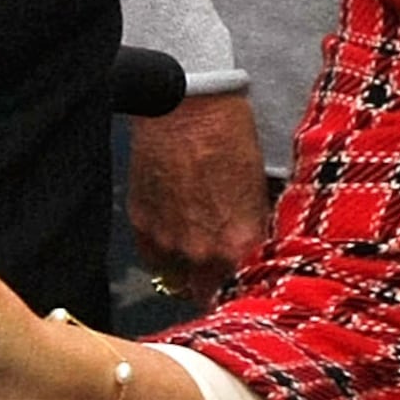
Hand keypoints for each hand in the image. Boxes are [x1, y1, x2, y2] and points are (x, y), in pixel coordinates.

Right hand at [127, 93, 270, 301]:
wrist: (186, 107)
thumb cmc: (229, 135)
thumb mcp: (258, 187)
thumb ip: (253, 229)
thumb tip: (253, 249)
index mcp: (241, 245)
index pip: (245, 290)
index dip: (244, 286)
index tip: (243, 281)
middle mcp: (203, 253)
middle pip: (207, 292)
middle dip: (214, 282)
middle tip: (218, 264)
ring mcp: (168, 242)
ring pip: (177, 275)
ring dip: (186, 263)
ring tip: (193, 233)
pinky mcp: (141, 226)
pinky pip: (152, 256)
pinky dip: (160, 247)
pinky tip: (171, 225)